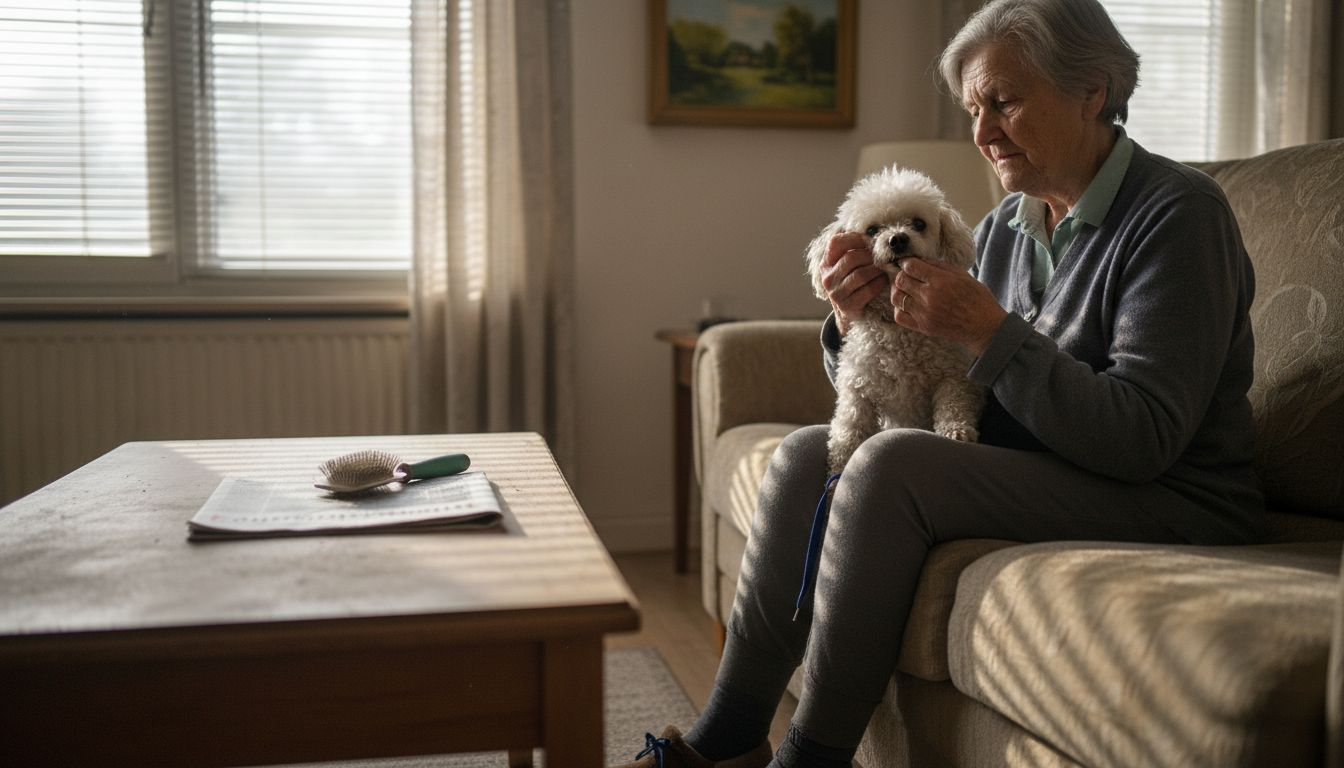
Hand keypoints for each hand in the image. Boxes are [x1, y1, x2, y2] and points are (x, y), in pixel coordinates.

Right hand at [821, 231, 887, 335]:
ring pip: (860, 274)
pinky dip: (879, 283)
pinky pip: (867, 290)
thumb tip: (874, 236)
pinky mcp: (847, 306)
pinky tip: (883, 281)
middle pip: (851, 258)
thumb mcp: (848, 266)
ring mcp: (836, 293)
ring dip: (877, 270)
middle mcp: (827, 278)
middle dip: (870, 256)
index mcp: (826, 264)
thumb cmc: (853, 284)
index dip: (854, 238)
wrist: (850, 313)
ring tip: (884, 269)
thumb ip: (855, 249)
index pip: (835, 243)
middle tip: (882, 257)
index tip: (868, 241)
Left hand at [891, 257, 1007, 354]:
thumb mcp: (962, 275)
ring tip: (905, 288)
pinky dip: (899, 308)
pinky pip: (899, 316)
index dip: (906, 262)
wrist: (983, 326)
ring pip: (896, 297)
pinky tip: (907, 304)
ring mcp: (924, 313)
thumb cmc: (976, 298)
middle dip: (900, 274)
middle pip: (900, 280)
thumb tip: (919, 260)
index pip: (910, 266)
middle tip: (906, 275)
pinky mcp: (923, 327)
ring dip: (898, 290)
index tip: (908, 263)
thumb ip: (939, 266)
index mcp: (940, 281)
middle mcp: (929, 296)